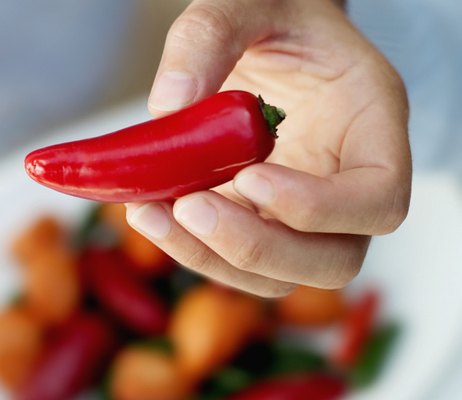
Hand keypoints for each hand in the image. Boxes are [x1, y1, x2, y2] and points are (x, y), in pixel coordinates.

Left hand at [125, 0, 410, 296]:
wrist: (265, 33)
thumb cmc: (273, 14)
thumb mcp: (247, 3)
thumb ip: (209, 37)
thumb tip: (168, 104)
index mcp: (371, 124)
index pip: (378, 199)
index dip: (319, 209)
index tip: (249, 178)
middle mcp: (346, 181)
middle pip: (333, 260)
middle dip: (257, 247)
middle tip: (189, 208)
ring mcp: (304, 212)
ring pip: (279, 276)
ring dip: (211, 258)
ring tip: (149, 214)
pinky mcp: (261, 221)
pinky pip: (236, 261)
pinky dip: (192, 249)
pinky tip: (150, 212)